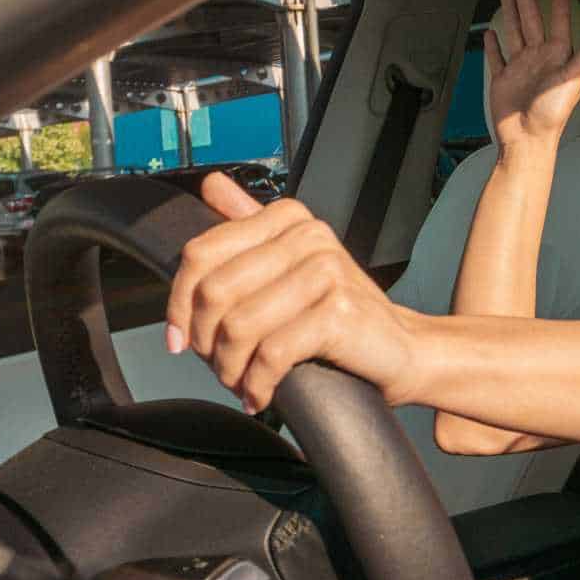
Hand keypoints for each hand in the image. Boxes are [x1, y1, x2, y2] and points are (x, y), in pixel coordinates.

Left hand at [165, 172, 421, 412]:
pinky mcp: (338, 312)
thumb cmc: (340, 313)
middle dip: (205, 341)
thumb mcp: (293, 263)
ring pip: (238, 327)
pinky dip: (258, 383)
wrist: (400, 347)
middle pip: (214, 291)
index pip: (201, 253)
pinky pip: (272, 354)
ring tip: (240, 381)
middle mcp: (308, 236)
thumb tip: (212, 185)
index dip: (179, 303)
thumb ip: (250, 223)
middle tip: (218, 365)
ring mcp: (326, 271)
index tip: (181, 337)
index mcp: (288, 219)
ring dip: (230, 368)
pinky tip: (260, 394)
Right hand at [486, 0, 579, 149]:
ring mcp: (520, 67)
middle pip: (530, 17)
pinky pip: (497, 57)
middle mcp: (539, 57)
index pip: (558, 20)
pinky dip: (494, 45)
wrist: (528, 140)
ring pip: (513, 29)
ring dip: (509, 9)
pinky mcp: (503, 79)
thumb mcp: (574, 79)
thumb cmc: (553, 114)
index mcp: (557, 55)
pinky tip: (491, 32)